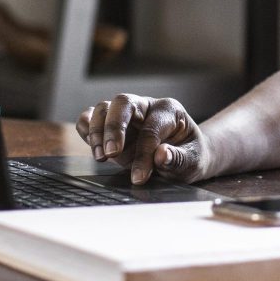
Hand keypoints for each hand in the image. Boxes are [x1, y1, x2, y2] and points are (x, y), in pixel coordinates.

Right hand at [75, 94, 210, 184]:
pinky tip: (89, 145)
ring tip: (100, 156)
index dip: (143, 154)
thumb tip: (162, 155)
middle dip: (113, 128)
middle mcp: (146, 106)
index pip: (151, 129)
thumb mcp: (193, 161)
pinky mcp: (113, 125)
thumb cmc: (190, 155)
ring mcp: (127, 114)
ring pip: (104, 108)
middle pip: (122, 103)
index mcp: (169, 110)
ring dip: (97, 131)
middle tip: (111, 155)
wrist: (185, 156)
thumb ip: (179, 158)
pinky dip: (86, 128)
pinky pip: (92, 118)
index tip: (139, 178)